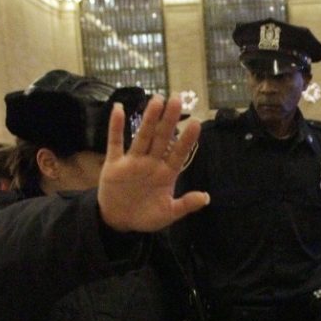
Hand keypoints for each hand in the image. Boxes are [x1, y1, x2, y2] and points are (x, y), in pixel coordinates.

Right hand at [98, 95, 209, 232]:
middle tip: (178, 98)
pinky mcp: (114, 164)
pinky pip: (115, 142)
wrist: (119, 221)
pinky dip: (116, 127)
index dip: (187, 139)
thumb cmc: (146, 216)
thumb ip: (185, 205)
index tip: (196, 123)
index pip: (178, 153)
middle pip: (161, 138)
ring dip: (148, 119)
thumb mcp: (168, 214)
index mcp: (166, 174)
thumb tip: (206, 198)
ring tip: (157, 99)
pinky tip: (120, 109)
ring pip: (142, 136)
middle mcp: (151, 163)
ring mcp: (133, 161)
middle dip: (169, 120)